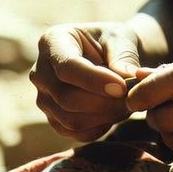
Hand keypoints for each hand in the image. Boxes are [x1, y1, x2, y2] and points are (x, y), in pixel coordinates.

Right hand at [30, 21, 140, 141]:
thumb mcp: (121, 38)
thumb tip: (130, 77)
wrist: (109, 56)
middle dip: (104, 103)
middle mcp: (40, 71)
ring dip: (104, 117)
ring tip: (127, 104)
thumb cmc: (113, 41)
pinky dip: (99, 128)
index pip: (67, 67)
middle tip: (132, 99)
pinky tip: (115, 114)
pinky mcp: (53, 118)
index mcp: (52, 41)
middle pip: (66, 97)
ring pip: (70, 119)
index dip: (94, 80)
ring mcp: (43, 97)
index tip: (122, 88)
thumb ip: (123, 56)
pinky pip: (74, 133)